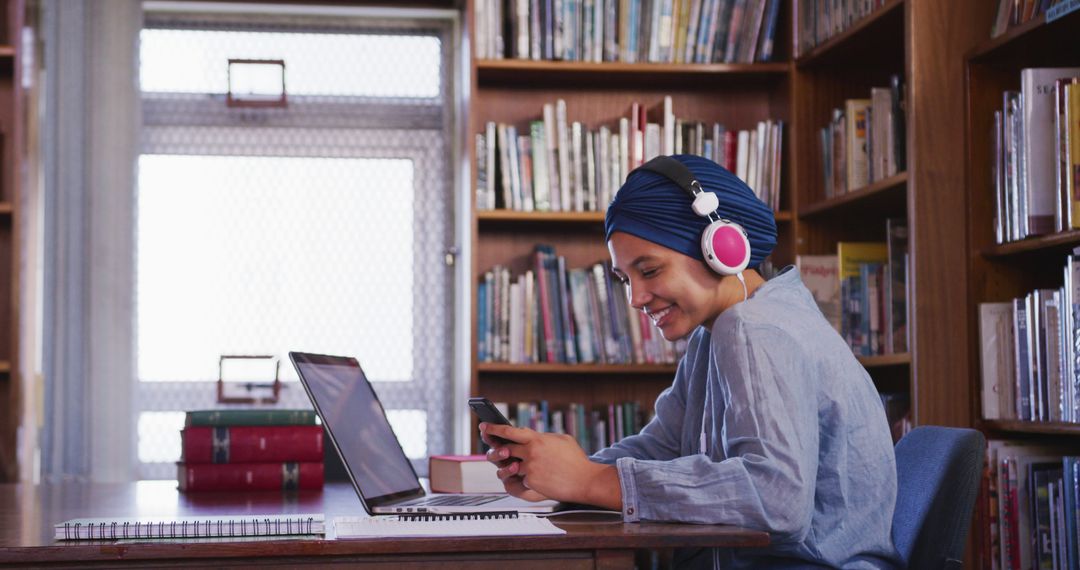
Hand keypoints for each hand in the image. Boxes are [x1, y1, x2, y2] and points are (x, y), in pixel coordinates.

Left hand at [480, 422, 621, 509]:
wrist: (584, 480)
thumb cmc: (575, 460)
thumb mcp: (561, 440)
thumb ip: (543, 437)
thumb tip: (532, 436)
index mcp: (536, 439)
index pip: (509, 431)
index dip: (494, 428)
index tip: (484, 426)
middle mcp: (530, 452)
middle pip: (504, 449)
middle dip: (497, 451)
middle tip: (495, 451)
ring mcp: (529, 468)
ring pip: (509, 467)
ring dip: (509, 468)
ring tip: (514, 468)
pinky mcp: (531, 482)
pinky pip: (519, 481)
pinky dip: (524, 480)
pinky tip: (536, 480)